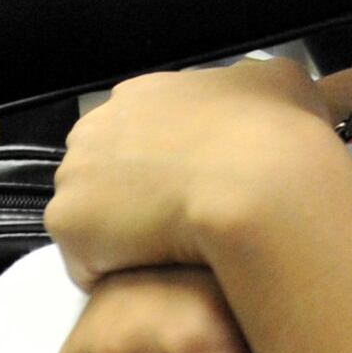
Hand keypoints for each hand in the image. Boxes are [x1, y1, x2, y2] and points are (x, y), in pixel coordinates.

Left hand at [46, 57, 351, 288]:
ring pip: (95, 218)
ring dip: (126, 235)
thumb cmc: (271, 132)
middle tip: (184, 218)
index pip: (137, 133)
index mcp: (141, 94)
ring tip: (173, 249)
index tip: (196, 184)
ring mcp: (75, 174)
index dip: (165, 164)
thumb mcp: (283, 82)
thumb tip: (262, 91)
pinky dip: (121, 270)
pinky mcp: (67, 223)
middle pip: (104, 173)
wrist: (254, 184)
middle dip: (136, 196)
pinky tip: (158, 269)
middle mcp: (95, 126)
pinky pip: (90, 261)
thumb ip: (257, 84)